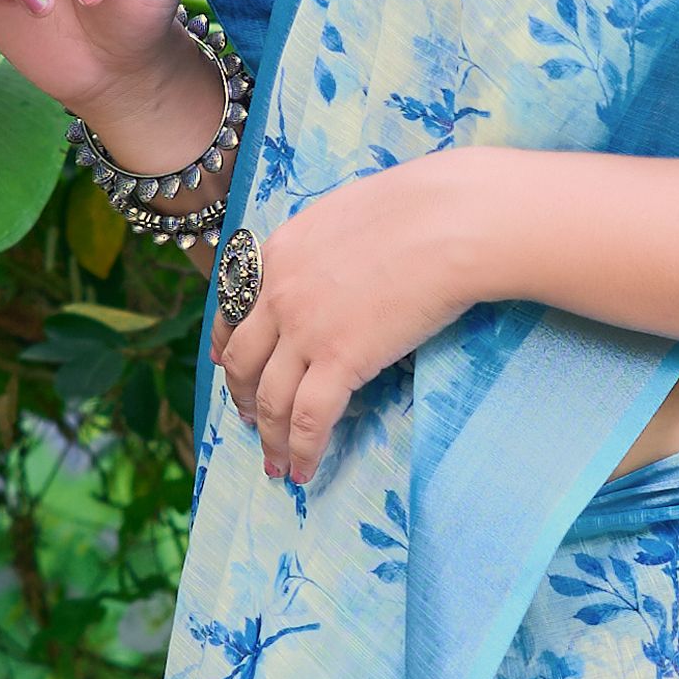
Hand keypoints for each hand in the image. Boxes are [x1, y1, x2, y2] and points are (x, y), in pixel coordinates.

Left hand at [217, 162, 481, 485]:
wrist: (449, 220)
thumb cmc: (419, 206)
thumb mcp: (345, 213)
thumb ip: (323, 246)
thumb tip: (335, 268)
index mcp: (278, 253)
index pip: (234, 309)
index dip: (229, 346)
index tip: (231, 366)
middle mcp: (279, 294)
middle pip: (243, 361)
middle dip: (243, 398)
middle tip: (251, 422)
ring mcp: (305, 330)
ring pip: (270, 400)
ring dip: (269, 439)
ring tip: (275, 464)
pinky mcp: (340, 361)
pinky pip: (308, 420)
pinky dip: (301, 451)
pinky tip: (303, 471)